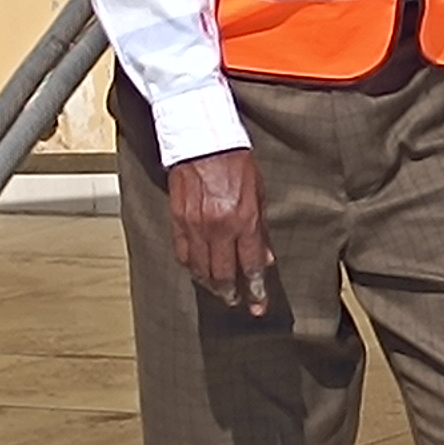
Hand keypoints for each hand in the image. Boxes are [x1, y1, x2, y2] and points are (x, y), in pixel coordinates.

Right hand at [168, 147, 280, 318]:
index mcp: (243, 220)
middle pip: (223, 274)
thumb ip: (261, 229)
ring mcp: (195, 225)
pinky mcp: (178, 220)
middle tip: (235, 301)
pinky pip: (183, 253)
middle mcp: (219, 227)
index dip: (255, 290)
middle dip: (230, 293)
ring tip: (218, 291)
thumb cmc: (235, 161)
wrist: (202, 139)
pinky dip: (192, 267)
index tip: (258, 305)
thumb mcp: (258, 194)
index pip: (249, 266)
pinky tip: (198, 271)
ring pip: (200, 269)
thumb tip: (266, 258)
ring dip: (210, 285)